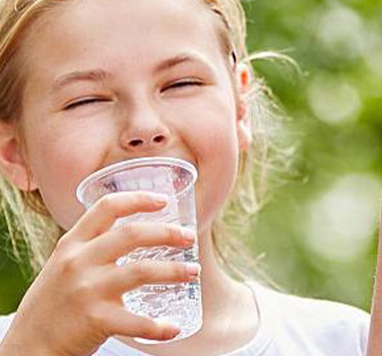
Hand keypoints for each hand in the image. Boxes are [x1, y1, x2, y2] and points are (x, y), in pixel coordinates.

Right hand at [1, 192, 199, 355]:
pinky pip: (136, 321)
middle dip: (167, 233)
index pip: (107, 208)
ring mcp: (87, 290)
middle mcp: (78, 262)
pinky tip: (173, 328)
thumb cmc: (56, 302)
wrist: (28, 346)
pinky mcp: (95, 320)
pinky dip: (159, 326)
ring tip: (193, 272)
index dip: (139, 199)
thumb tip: (141, 232)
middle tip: (189, 237)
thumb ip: (94, 247)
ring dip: (174, 271)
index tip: (164, 200)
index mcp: (72, 244)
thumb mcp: (65, 264)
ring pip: (141, 270)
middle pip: (132, 234)